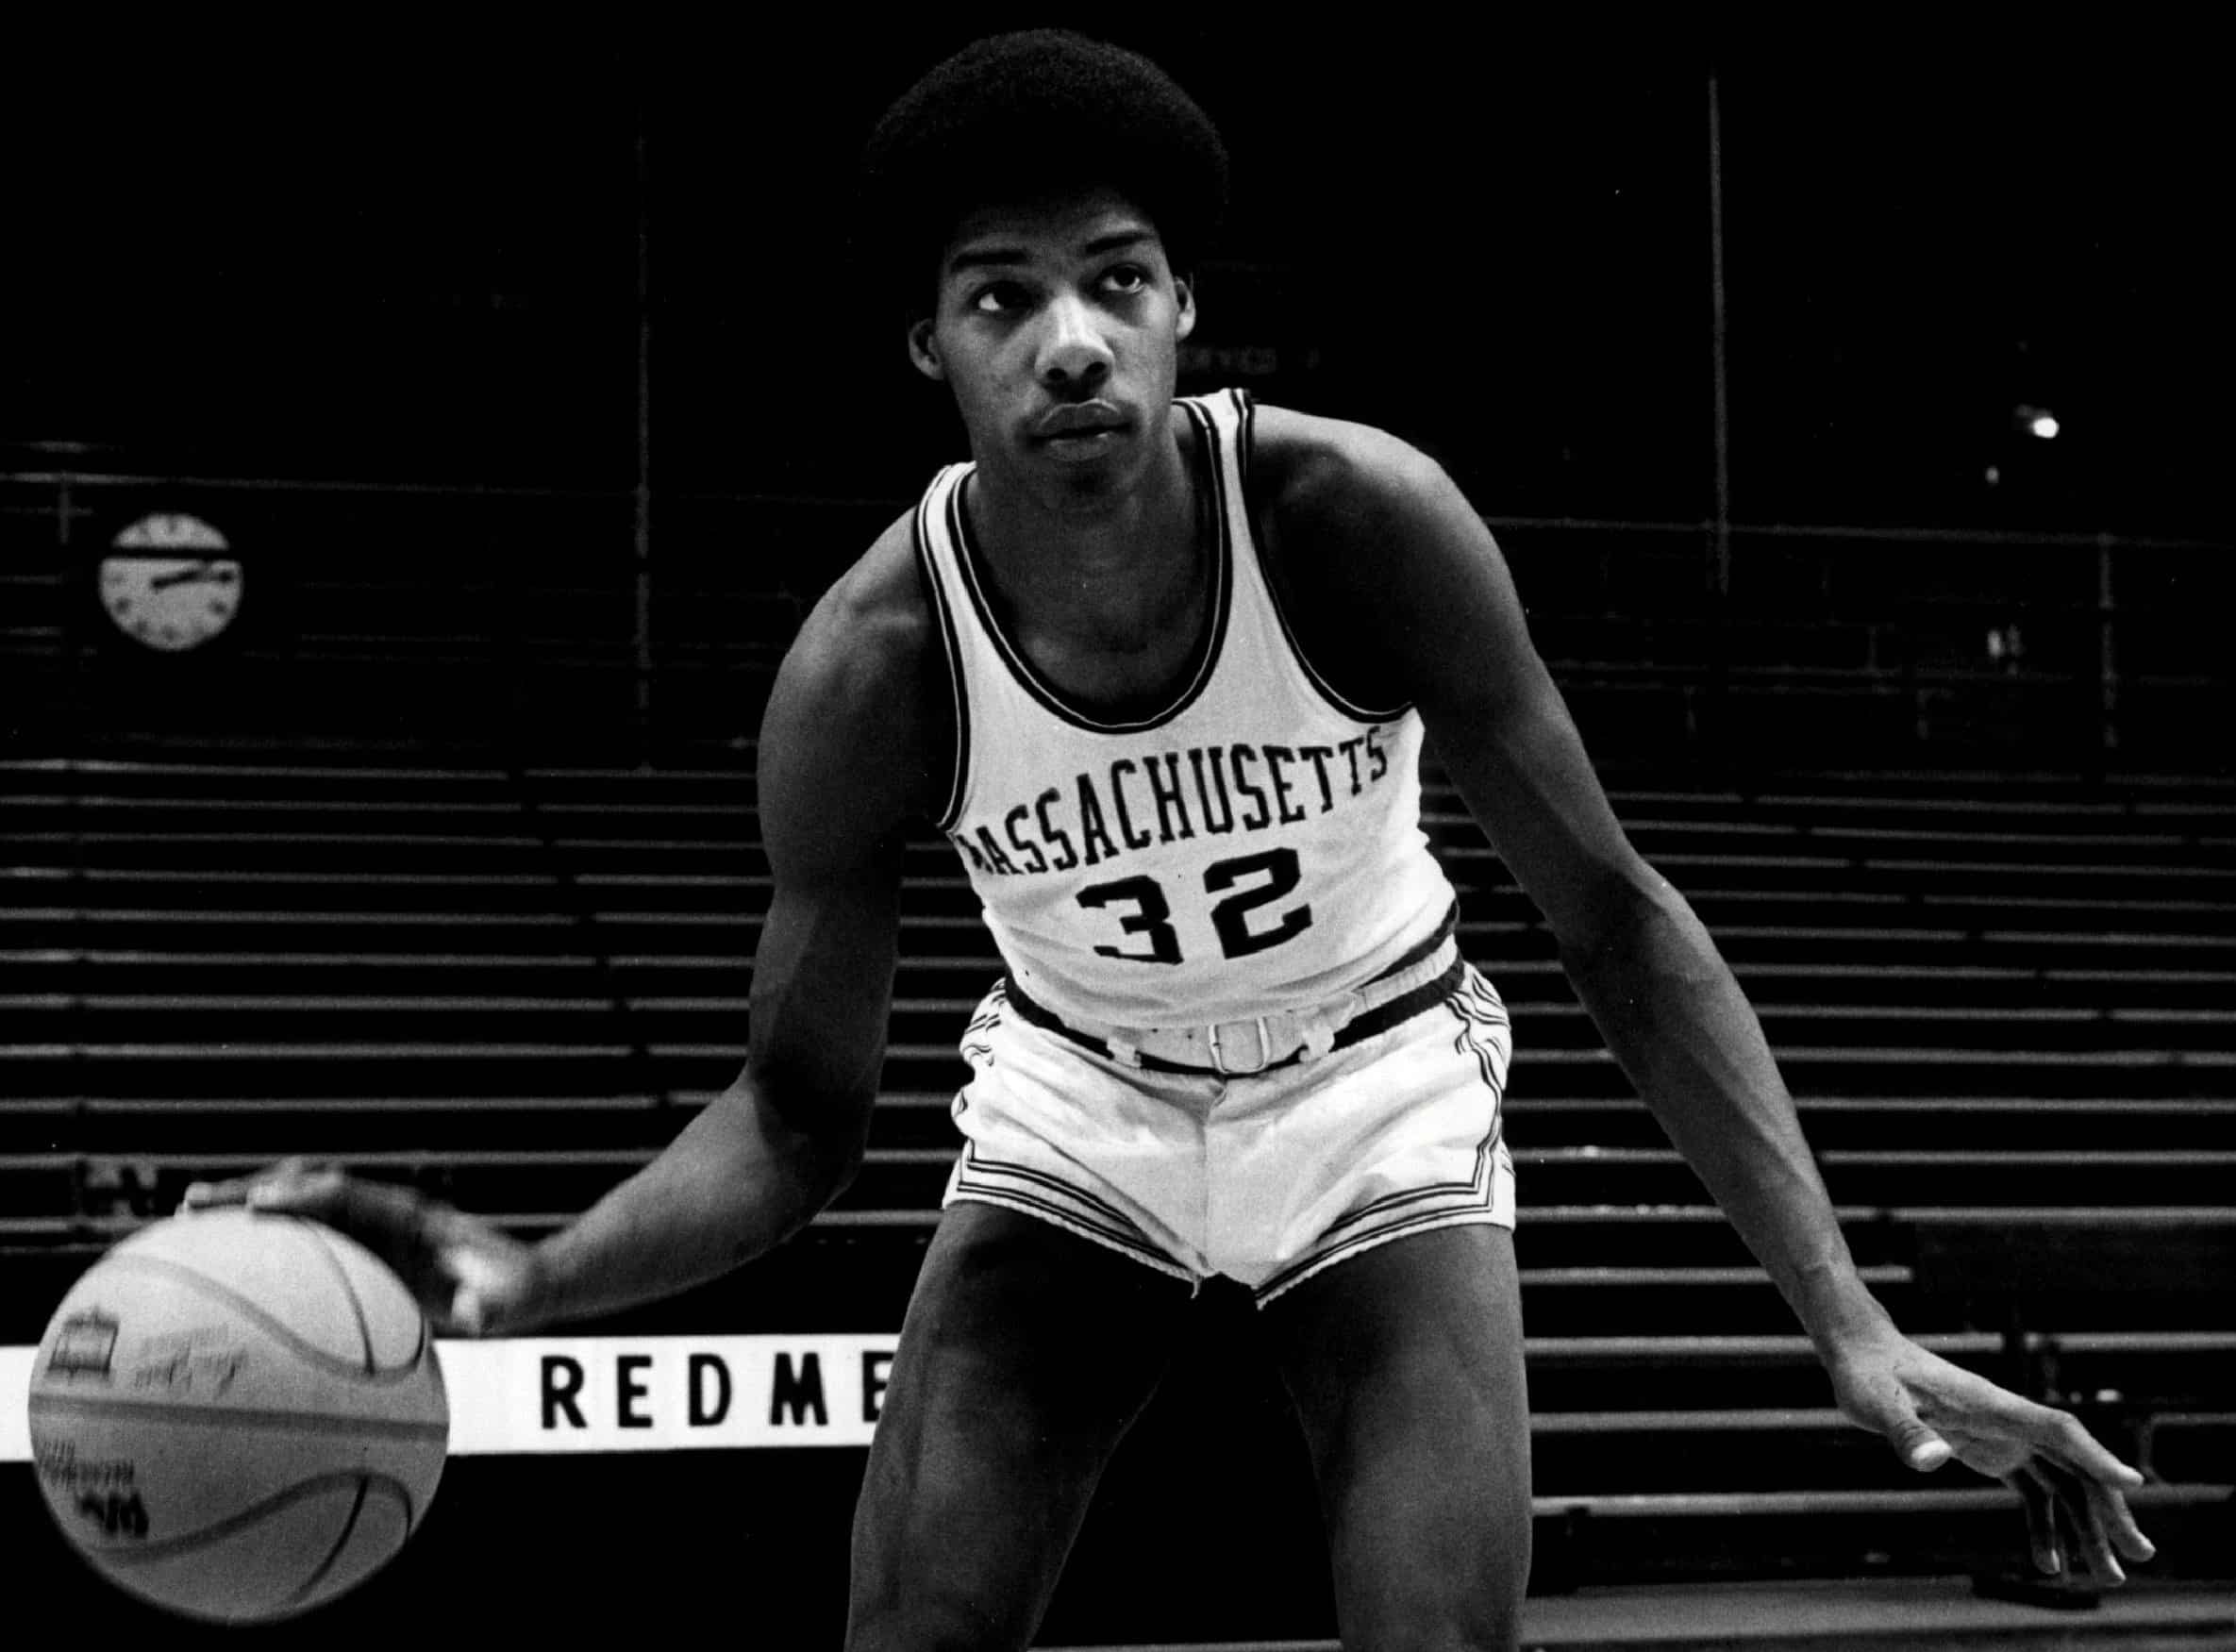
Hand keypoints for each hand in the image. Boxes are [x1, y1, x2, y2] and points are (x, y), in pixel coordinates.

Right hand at [180, 1158, 541, 1336]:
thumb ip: (492, 1306)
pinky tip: (221, 1255)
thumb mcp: (509, 1301)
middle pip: (310, 1186)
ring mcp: (371, 1224)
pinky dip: (264, 1234)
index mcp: (413, 1217)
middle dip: (254, 1189)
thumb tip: (479, 1316)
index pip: (349, 1196)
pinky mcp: (364, 1244)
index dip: (304, 1196)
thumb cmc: (515, 1293)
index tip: (259, 1205)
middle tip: (195, 1201)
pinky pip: (306, 1231)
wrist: (527, 1278)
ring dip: (247, 1203)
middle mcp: (386, 1211)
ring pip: (300, 1203)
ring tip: (186, 1215)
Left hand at [1827, 1324, 2154, 1583]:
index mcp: (1993, 1406)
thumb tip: (1933, 1460)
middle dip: (2108, 1510)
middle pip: (2074, 1466)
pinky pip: (2033, 1490)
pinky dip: (2046, 1525)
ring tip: (2109, 1576)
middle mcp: (2009, 1420)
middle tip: (2138, 1556)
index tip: (2133, 1484)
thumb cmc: (1869, 1374)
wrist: (1861, 1353)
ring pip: (2062, 1483)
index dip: (2096, 1456)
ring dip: (2086, 1527)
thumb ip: (1907, 1433)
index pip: (2057, 1430)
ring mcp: (2003, 1435)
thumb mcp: (1878, 1405)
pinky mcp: (1990, 1449)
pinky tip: (2050, 1563)